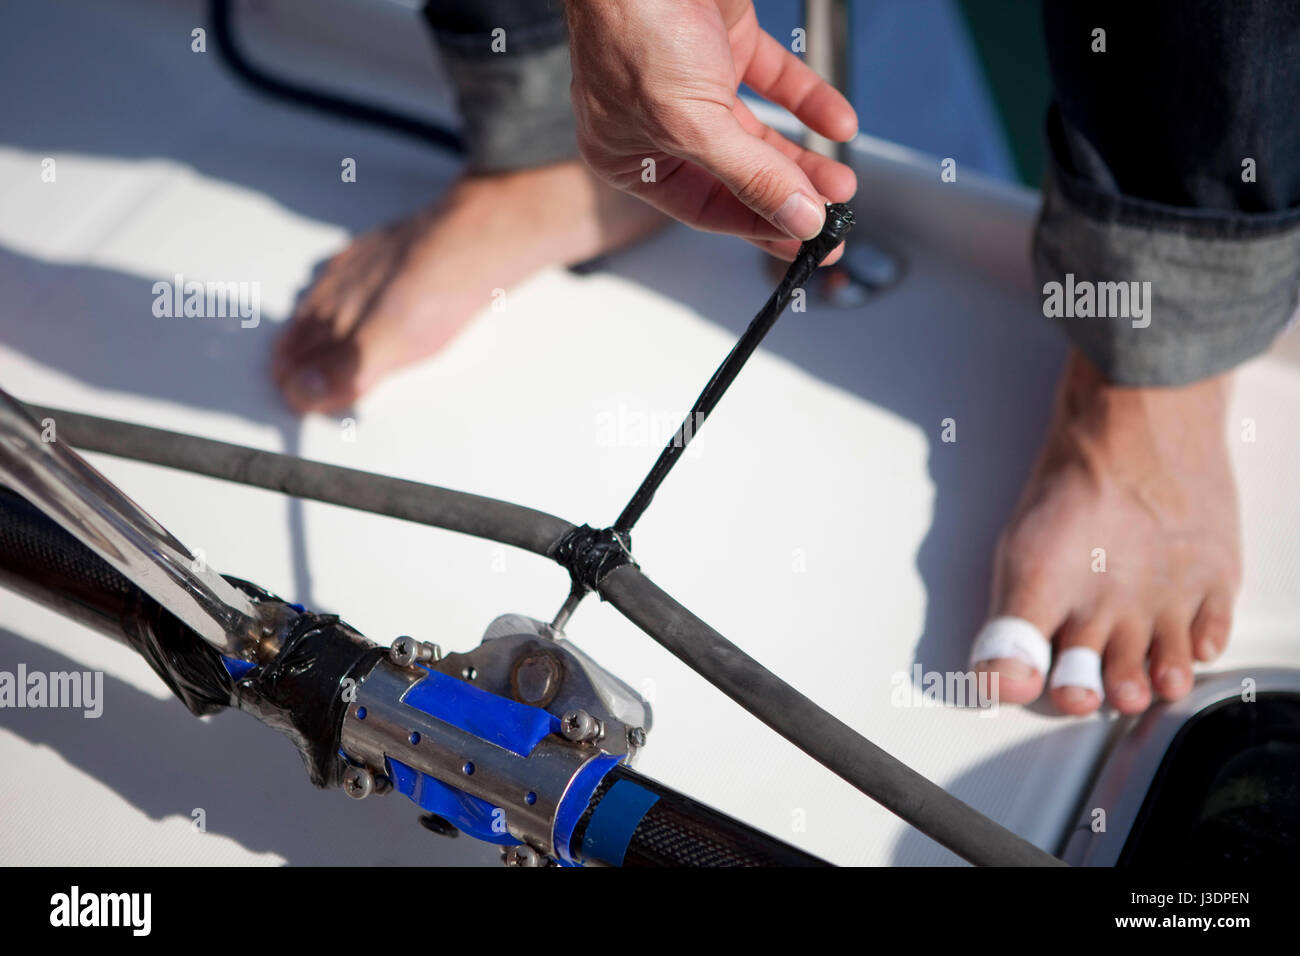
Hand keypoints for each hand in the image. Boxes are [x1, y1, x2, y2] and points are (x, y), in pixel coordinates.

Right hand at [565, 0, 857, 260]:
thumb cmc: (634, 27)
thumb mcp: (693, 123)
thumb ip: (751, 176)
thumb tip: (797, 218)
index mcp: (629, 156)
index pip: (705, 208)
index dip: (760, 226)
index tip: (806, 240)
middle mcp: (659, 123)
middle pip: (737, 176)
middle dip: (789, 196)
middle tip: (832, 223)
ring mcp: (694, 82)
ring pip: (758, 134)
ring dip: (803, 157)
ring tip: (841, 182)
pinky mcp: (725, 43)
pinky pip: (774, 82)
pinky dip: (807, 101)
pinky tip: (836, 123)